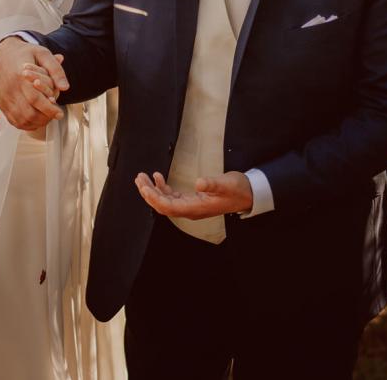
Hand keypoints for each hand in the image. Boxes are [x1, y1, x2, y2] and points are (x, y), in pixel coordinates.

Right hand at [0, 37, 67, 130]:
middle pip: (28, 113)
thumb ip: (56, 69)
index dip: (49, 109)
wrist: (2, 54)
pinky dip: (26, 124)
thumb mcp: (43, 54)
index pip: (35, 99)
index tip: (59, 113)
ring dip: (37, 122)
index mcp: (20, 76)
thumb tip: (65, 87)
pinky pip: (14, 120)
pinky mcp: (2, 104)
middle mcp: (10, 89)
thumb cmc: (23, 54)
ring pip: (21, 120)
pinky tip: (35, 119)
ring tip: (47, 117)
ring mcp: (5, 98)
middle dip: (45, 118)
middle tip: (54, 115)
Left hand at [135, 171, 252, 219]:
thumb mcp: (226, 184)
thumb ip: (212, 184)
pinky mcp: (192, 199)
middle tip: (139, 179)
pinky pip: (172, 197)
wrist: (248, 194)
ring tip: (142, 177)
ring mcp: (190, 205)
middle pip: (163, 206)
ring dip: (153, 190)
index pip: (169, 207)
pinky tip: (158, 177)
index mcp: (196, 208)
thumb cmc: (237, 189)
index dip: (154, 198)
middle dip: (149, 193)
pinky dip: (163, 188)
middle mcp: (190, 210)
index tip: (144, 187)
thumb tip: (198, 183)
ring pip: (165, 201)